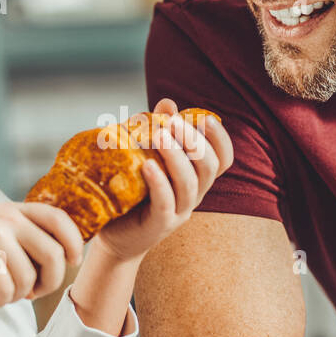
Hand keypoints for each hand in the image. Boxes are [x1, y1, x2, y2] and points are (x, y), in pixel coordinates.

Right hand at [0, 202, 83, 306]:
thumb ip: (21, 232)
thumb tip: (57, 262)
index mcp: (16, 209)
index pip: (60, 219)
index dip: (74, 242)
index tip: (73, 260)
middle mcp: (9, 219)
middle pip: (55, 256)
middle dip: (50, 282)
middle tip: (33, 291)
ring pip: (30, 279)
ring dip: (20, 296)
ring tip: (4, 294)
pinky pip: (7, 290)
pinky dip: (0, 302)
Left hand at [92, 97, 234, 261]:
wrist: (112, 232)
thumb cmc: (131, 191)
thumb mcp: (144, 156)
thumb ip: (157, 130)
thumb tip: (168, 103)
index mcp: (196, 177)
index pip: (223, 159)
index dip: (220, 138)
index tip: (205, 119)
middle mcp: (194, 194)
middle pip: (209, 167)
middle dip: (194, 140)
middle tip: (173, 122)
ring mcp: (179, 211)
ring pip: (190, 184)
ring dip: (176, 157)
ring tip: (158, 136)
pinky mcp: (159, 225)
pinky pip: (166, 203)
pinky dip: (159, 182)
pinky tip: (147, 165)